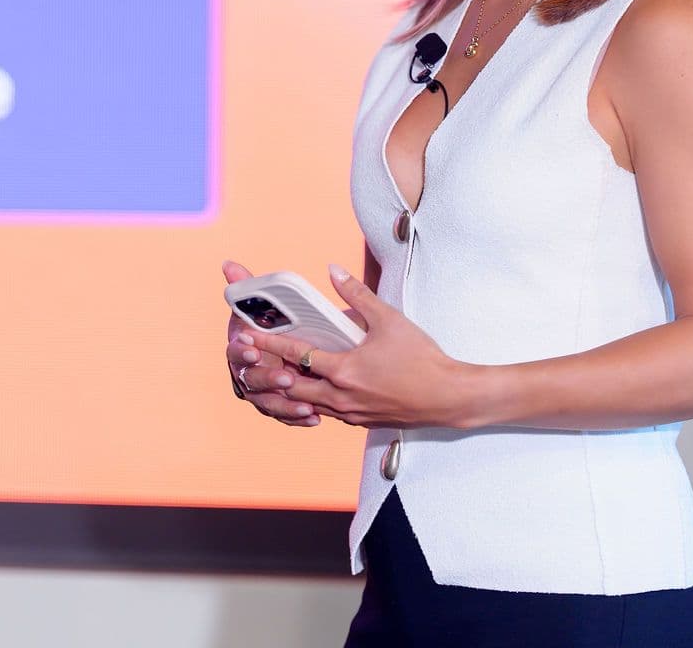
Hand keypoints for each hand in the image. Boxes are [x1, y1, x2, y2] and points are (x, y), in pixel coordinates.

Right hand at [222, 260, 319, 427]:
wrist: (290, 344)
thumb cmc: (274, 322)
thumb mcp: (264, 305)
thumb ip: (248, 285)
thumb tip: (228, 263)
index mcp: (240, 345)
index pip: (235, 350)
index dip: (243, 351)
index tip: (254, 349)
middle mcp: (245, 372)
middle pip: (250, 380)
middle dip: (267, 379)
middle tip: (287, 377)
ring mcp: (260, 391)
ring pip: (267, 402)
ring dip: (284, 405)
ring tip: (306, 405)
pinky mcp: (276, 405)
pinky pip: (284, 415)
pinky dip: (296, 417)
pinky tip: (314, 418)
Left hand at [239, 264, 468, 429]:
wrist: (447, 397)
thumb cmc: (421, 358)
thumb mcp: (389, 319)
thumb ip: (357, 295)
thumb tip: (333, 271)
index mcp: (343, 371)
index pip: (294, 355)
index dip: (267, 344)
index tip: (245, 335)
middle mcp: (340, 396)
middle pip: (291, 387)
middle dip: (270, 372)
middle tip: (251, 359)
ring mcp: (350, 413)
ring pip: (307, 403)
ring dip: (290, 389)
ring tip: (275, 373)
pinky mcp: (361, 420)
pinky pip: (326, 411)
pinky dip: (313, 400)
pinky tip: (313, 390)